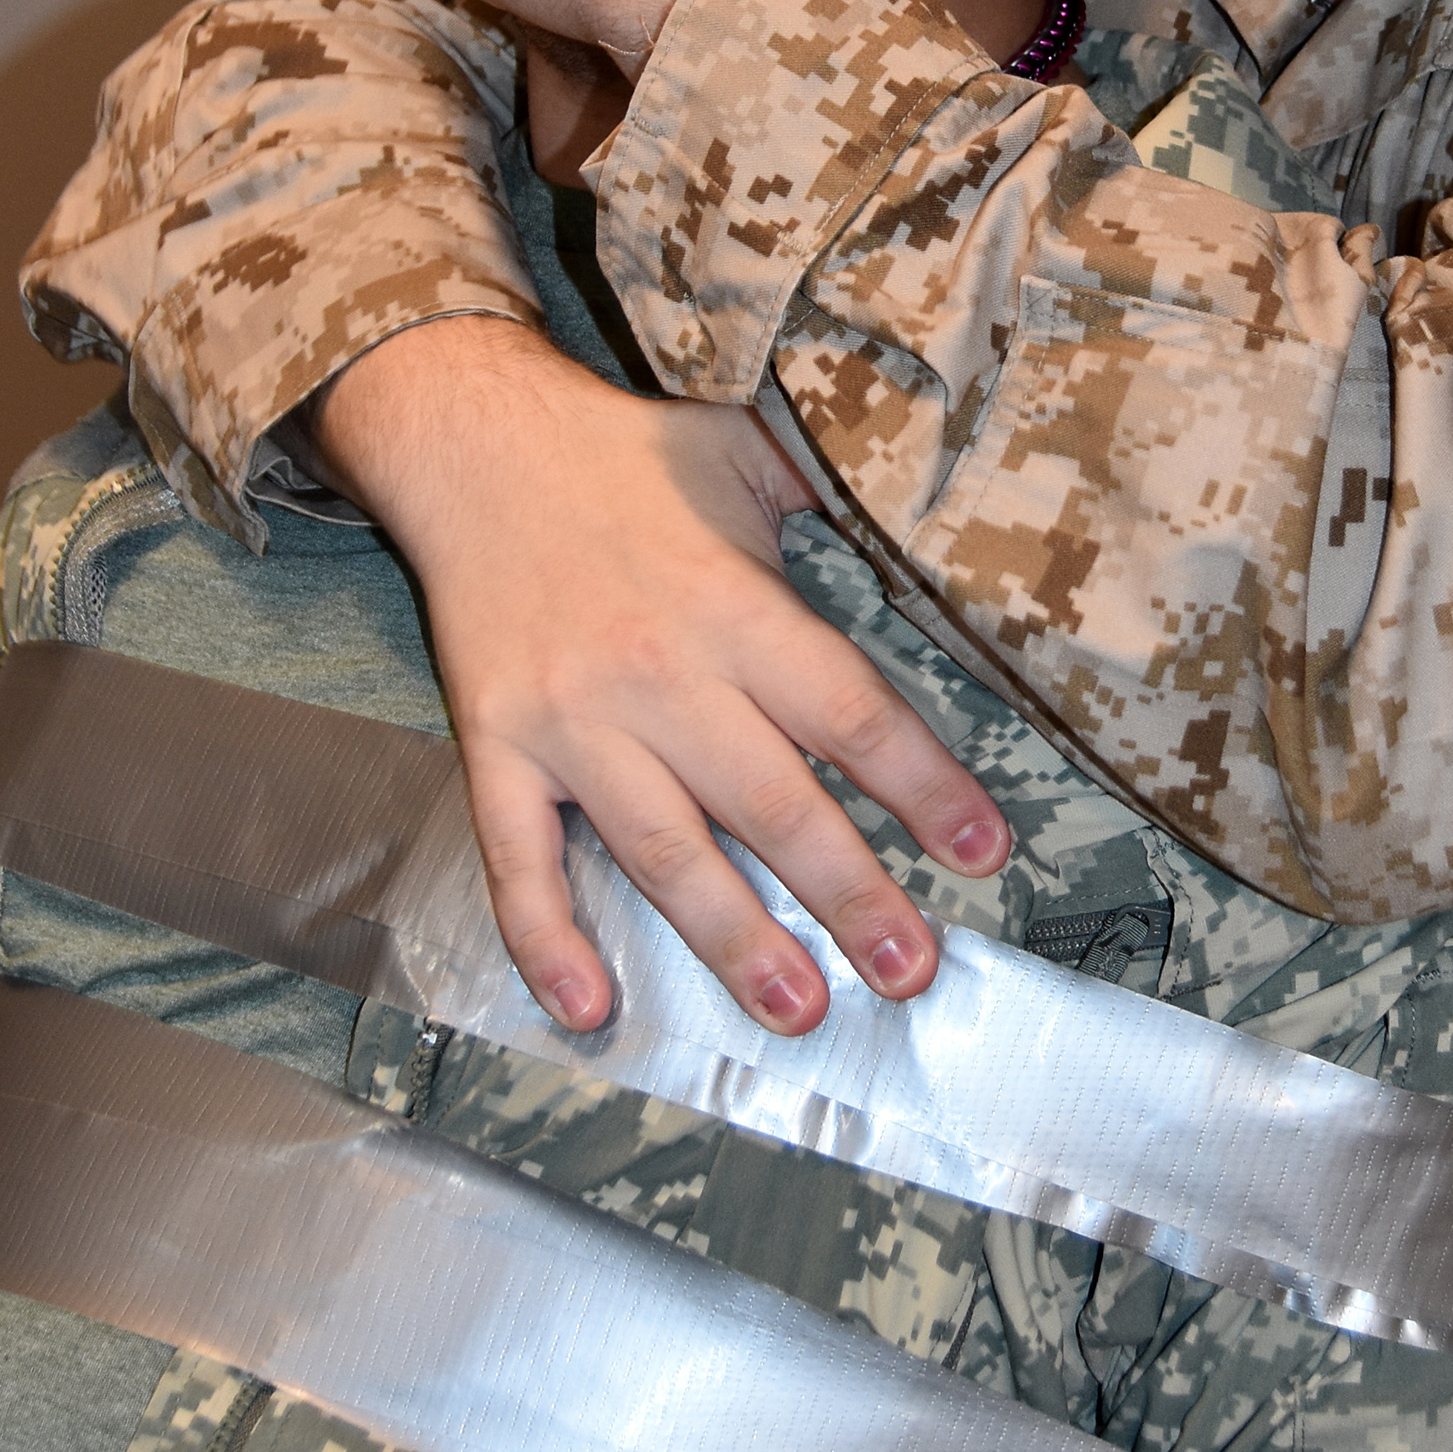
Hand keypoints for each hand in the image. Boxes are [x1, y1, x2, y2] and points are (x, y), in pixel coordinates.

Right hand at [309, 315, 1007, 1035]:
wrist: (470, 441)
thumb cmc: (624, 455)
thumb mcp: (746, 455)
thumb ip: (832, 503)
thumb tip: (935, 525)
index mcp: (732, 606)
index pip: (848, 711)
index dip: (923, 786)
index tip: (982, 851)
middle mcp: (656, 674)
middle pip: (770, 803)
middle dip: (848, 894)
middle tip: (908, 971)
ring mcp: (570, 721)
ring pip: (662, 851)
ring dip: (734, 940)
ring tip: (798, 1010)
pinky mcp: (495, 746)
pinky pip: (518, 858)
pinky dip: (547, 938)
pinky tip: (589, 1007)